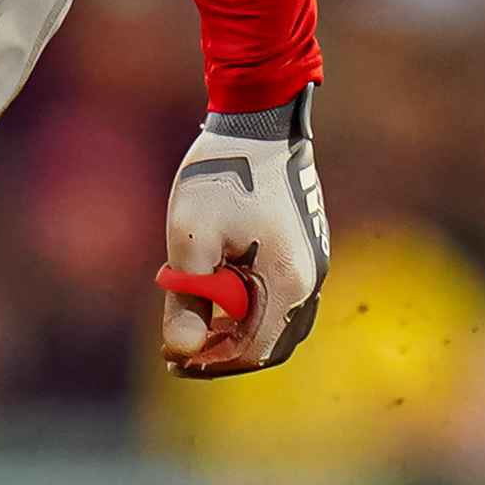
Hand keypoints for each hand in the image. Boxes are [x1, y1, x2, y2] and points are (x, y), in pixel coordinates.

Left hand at [159, 94, 327, 375]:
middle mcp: (310, 280)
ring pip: (276, 324)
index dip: (210, 363)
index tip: (171, 358)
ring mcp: (312, 265)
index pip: (253, 352)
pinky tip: (215, 295)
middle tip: (176, 350)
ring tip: (192, 323)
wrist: (259, 122)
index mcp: (287, 282)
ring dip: (235, 333)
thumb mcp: (191, 238)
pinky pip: (281, 299)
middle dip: (222, 354)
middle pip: (269, 346)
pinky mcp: (306, 250)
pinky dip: (248, 310)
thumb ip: (187, 299)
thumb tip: (180, 351)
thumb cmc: (221, 175)